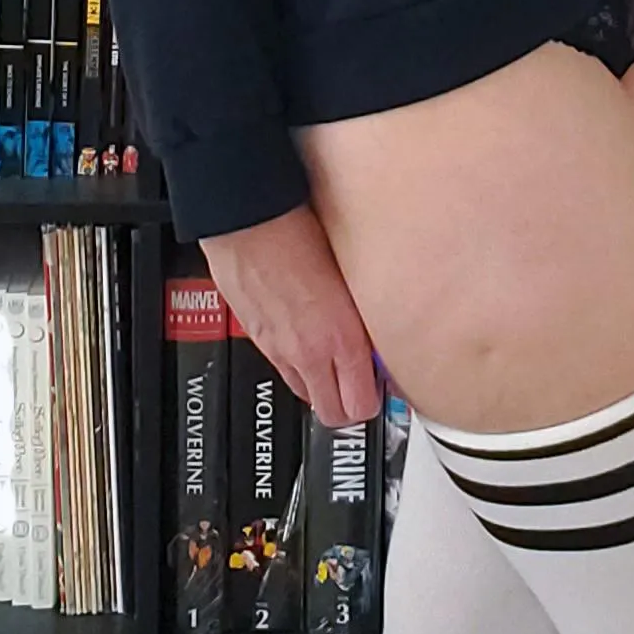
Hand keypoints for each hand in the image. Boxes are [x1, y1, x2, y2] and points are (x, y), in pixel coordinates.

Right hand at [199, 202, 381, 427]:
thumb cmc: (297, 230)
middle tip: (364, 382)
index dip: (377, 400)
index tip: (386, 382)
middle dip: (350, 406)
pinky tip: (307, 333)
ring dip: (323, 385)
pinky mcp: (256, 337)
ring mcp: (277, 349)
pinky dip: (298, 363)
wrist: (246, 219)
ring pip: (307, 394)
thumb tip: (380, 331)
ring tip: (336, 358)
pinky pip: (283, 367)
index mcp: (339, 338)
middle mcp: (306, 352)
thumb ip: (364, 312)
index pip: (362, 405)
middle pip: (334, 415)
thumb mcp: (349, 272)